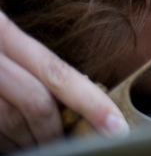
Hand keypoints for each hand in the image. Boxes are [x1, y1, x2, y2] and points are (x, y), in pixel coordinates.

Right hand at [0, 10, 127, 150]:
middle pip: (35, 103)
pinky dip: (4, 141)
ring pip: (8, 123)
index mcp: (1, 29)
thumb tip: (69, 98)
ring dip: (29, 140)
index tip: (116, 127)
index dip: (91, 102)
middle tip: (69, 143)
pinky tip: (11, 141)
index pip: (57, 71)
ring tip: (40, 142)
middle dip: (56, 131)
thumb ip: (28, 61)